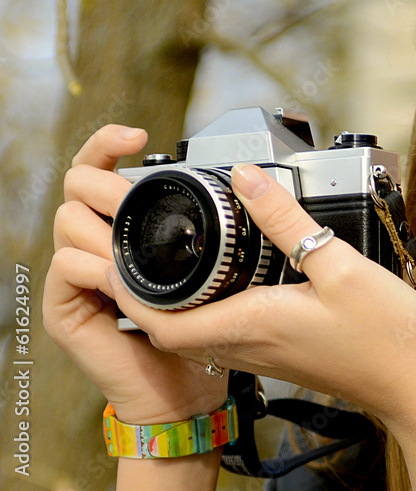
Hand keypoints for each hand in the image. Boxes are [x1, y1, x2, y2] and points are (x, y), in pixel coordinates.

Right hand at [43, 125, 227, 423]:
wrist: (185, 388)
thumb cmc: (200, 329)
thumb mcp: (211, 265)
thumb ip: (212, 228)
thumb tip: (243, 180)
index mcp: (125, 228)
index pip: (100, 170)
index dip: (108, 143)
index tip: (140, 134)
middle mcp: (95, 243)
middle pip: (75, 184)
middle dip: (107, 182)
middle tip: (135, 197)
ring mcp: (77, 274)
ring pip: (67, 220)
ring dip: (104, 225)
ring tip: (137, 243)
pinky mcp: (65, 307)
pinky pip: (66, 265)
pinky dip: (96, 266)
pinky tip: (123, 275)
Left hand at [111, 162, 415, 429]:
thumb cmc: (386, 335)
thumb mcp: (338, 264)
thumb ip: (287, 220)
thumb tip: (247, 178)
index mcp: (252, 324)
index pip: (162, 321)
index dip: (128, 292)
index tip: (113, 255)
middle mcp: (250, 345)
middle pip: (172, 327)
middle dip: (142, 292)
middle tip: (135, 248)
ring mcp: (265, 354)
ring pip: (197, 332)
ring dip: (174, 302)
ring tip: (171, 259)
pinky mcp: (282, 354)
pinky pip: (227, 334)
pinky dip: (209, 309)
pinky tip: (228, 282)